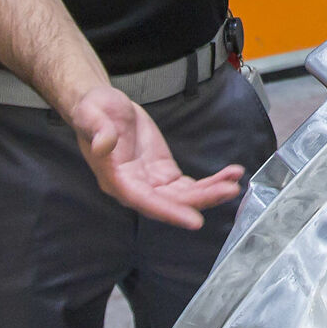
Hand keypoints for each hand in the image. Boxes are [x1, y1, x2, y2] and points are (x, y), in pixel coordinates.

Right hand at [64, 84, 243, 229]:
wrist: (103, 107)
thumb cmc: (93, 111)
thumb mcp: (91, 113)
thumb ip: (98, 130)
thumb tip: (103, 143)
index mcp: (115, 179)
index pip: (144, 201)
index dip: (169, 212)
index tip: (194, 220)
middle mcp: (135, 187)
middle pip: (171, 203)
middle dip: (201, 200)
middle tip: (229, 190)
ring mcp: (151, 182)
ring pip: (184, 197)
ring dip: (210, 192)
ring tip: (234, 183)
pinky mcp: (164, 173)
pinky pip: (189, 185)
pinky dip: (210, 182)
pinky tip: (230, 174)